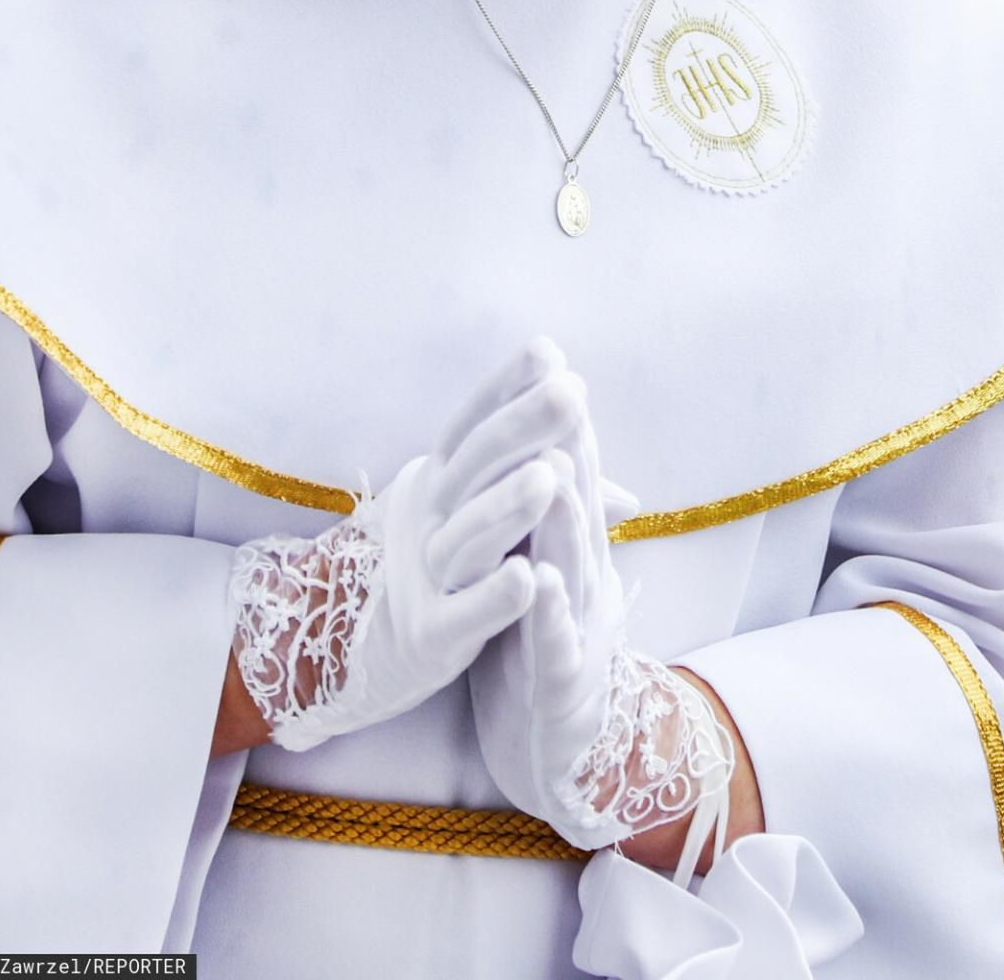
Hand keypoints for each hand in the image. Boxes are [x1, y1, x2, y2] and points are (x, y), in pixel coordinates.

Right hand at [229, 343, 567, 750]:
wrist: (373, 651)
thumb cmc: (456, 572)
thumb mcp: (496, 525)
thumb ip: (554, 508)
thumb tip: (631, 499)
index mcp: (444, 481)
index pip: (474, 425)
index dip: (506, 389)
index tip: (548, 351)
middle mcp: (430, 517)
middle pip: (472, 467)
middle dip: (521, 426)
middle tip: (568, 393)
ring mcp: (426, 575)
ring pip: (465, 538)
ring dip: (506, 506)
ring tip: (549, 476)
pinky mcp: (430, 635)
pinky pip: (461, 614)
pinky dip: (492, 598)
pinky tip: (528, 578)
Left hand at [469, 341, 738, 881]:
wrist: (562, 756)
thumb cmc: (545, 657)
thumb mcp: (549, 580)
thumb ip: (548, 522)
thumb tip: (544, 449)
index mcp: (572, 557)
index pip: (570, 478)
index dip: (563, 422)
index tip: (549, 360)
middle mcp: (584, 583)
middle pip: (577, 509)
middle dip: (572, 450)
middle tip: (566, 389)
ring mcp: (578, 632)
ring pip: (570, 568)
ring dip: (563, 520)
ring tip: (553, 470)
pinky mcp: (560, 683)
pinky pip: (551, 643)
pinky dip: (544, 611)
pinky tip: (534, 580)